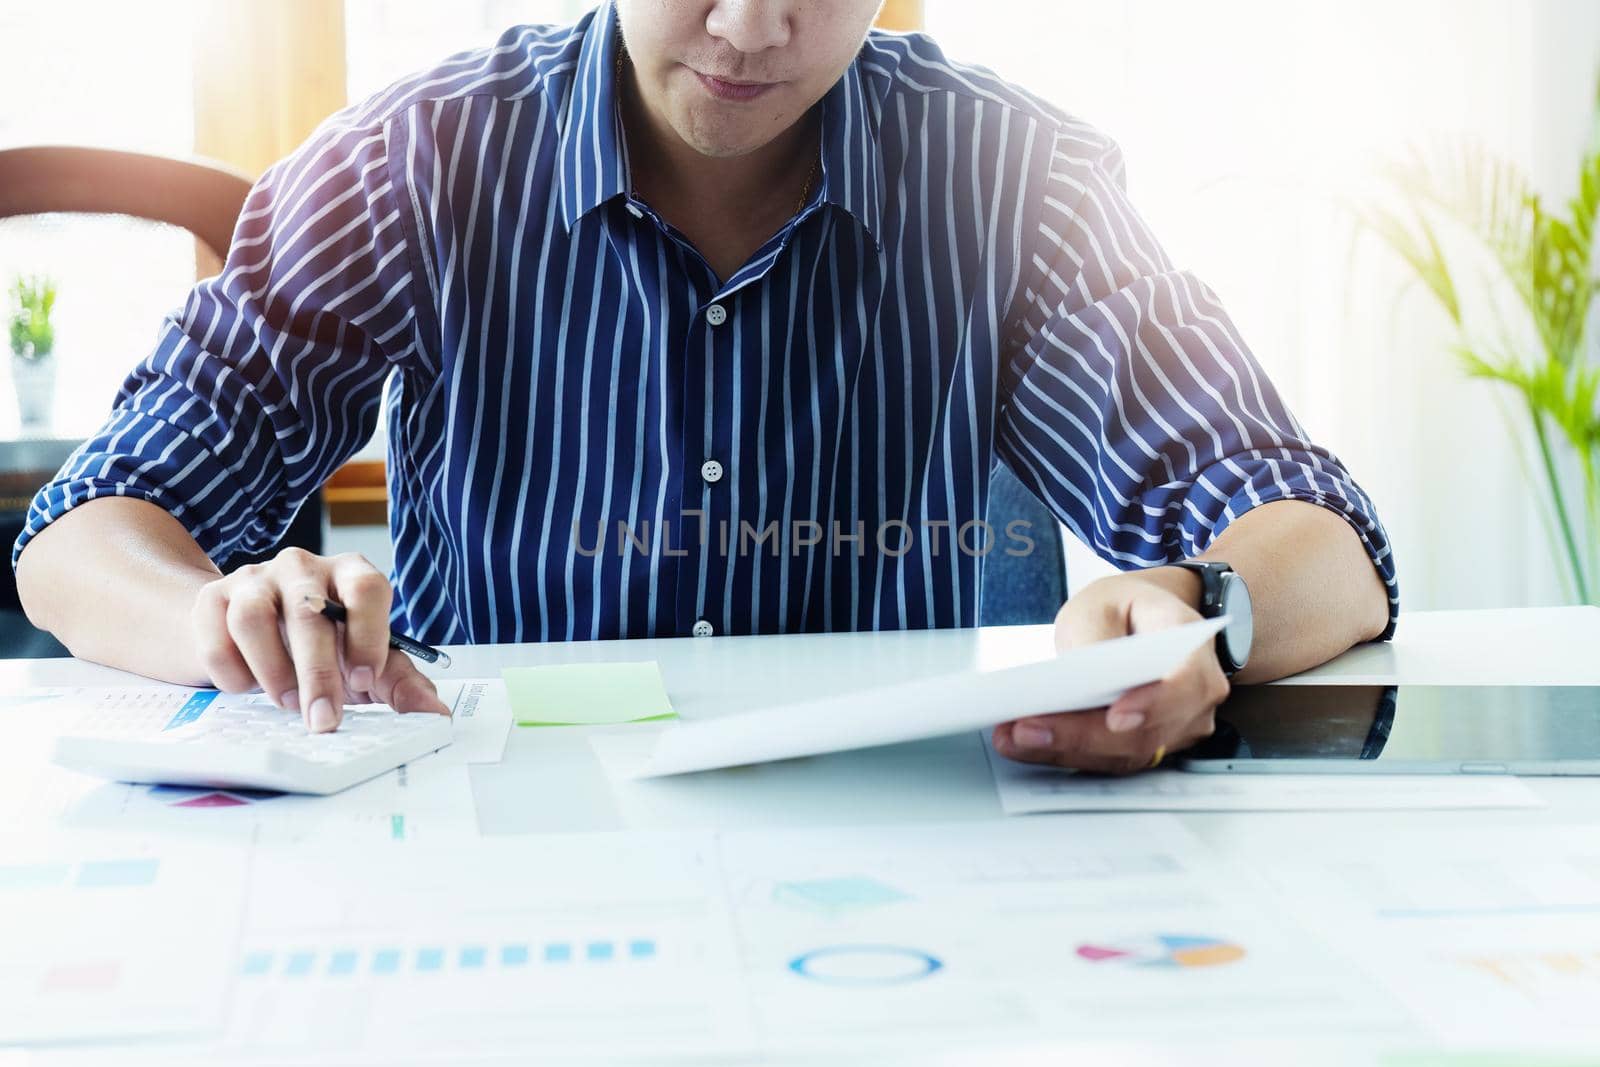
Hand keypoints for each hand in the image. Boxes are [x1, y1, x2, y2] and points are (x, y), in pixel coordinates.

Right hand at [189, 548, 449, 731]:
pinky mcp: (211, 597)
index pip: (366, 588)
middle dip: (317, 673)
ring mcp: (254, 578)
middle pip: (308, 610)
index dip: (367, 635)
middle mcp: (303, 567)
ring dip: (272, 669)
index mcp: (350, 574)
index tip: (364, 681)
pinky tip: (247, 687)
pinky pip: (214, 634)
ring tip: (286, 702)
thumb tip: (436, 715)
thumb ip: (400, 684)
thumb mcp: (365, 662)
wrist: (250, 633)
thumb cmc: (322, 646)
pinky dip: (230, 671)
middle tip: (322, 720)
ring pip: (254, 617)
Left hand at [991, 568, 1227, 773]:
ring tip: (1012, 737)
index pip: (1186, 682)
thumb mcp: (1101, 602)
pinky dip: (1067, 753)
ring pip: (1126, 754)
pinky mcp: (1149, 745)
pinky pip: (1111, 759)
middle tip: (1027, 730)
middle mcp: (1194, 694)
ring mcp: (1177, 726)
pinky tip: (1026, 744)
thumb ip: (1093, 638)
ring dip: (1066, 750)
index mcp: (1190, 644)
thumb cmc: (1125, 609)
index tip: (1115, 717)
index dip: (1155, 704)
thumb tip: (1078, 682)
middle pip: (1147, 732)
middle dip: (1083, 736)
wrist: (1142, 621)